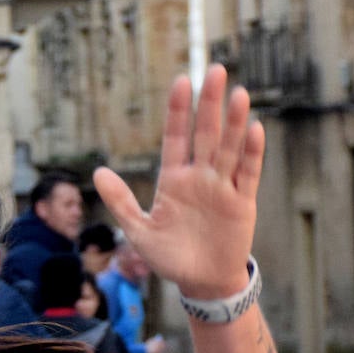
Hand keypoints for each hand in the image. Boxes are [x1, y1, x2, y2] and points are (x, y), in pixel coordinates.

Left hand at [94, 64, 262, 299]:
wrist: (200, 282)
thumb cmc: (169, 257)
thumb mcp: (139, 231)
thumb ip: (121, 201)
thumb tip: (99, 172)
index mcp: (173, 181)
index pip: (176, 138)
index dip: (179, 111)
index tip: (182, 81)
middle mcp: (199, 177)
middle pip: (205, 134)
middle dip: (210, 104)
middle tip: (216, 70)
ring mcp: (222, 187)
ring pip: (228, 148)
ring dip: (234, 122)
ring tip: (238, 93)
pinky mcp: (242, 202)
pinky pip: (248, 173)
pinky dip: (250, 152)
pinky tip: (254, 129)